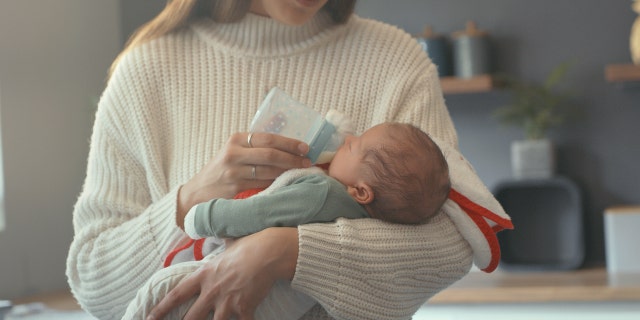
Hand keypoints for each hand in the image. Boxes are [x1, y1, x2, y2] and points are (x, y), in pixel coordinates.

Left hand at [147, 227, 298, 319]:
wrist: (267, 252)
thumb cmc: (249, 245)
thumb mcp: (227, 242)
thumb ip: (219, 244)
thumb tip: (217, 236)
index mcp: (204, 275)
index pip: (177, 294)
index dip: (161, 309)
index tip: (150, 318)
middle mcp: (212, 291)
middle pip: (191, 318)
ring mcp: (227, 302)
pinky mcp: (244, 309)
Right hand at [177, 132, 309, 227]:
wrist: (197, 194)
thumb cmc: (222, 172)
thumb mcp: (234, 153)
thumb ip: (255, 149)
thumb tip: (289, 148)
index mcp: (236, 139)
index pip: (268, 138)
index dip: (289, 142)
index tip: (305, 147)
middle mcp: (233, 152)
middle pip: (270, 153)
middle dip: (292, 157)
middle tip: (308, 161)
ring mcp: (233, 170)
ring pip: (268, 170)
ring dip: (288, 171)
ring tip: (302, 172)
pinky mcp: (234, 187)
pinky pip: (262, 184)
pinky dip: (277, 183)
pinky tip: (287, 184)